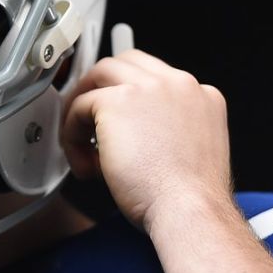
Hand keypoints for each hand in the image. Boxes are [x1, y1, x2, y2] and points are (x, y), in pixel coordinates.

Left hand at [60, 46, 233, 231]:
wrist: (189, 210)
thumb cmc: (188, 199)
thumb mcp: (189, 152)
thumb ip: (166, 131)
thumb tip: (131, 134)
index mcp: (200, 96)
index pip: (156, 76)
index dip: (131, 92)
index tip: (117, 113)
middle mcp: (178, 85)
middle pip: (127, 62)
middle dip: (103, 88)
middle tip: (89, 119)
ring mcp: (149, 88)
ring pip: (101, 74)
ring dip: (84, 106)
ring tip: (80, 140)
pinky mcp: (118, 101)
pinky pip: (81, 105)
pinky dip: (73, 134)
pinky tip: (84, 163)